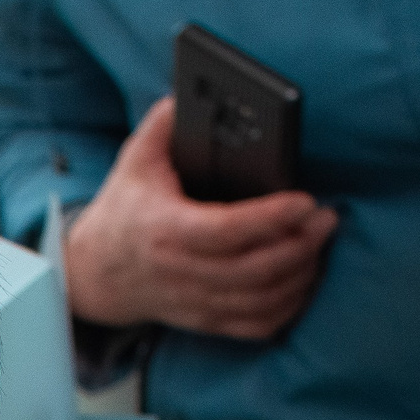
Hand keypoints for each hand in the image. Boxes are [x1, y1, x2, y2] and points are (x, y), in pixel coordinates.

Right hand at [65, 97, 337, 340]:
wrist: (94, 274)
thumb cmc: (124, 211)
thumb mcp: (134, 163)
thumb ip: (161, 126)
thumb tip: (186, 93)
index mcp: (161, 231)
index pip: (222, 231)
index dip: (268, 218)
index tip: (305, 200)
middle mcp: (176, 273)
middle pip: (251, 271)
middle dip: (299, 245)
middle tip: (325, 217)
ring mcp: (190, 301)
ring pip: (259, 301)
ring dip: (300, 274)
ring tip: (318, 242)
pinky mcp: (202, 320)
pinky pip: (254, 326)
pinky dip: (288, 307)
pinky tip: (304, 279)